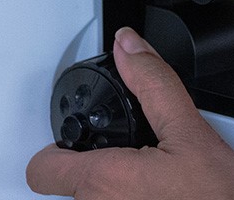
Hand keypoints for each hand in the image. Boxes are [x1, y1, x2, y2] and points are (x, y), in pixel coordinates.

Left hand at [27, 28, 233, 199]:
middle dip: (102, 169)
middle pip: (73, 186)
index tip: (81, 142)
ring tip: (160, 184)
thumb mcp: (192, 131)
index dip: (57, 150)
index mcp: (104, 181)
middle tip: (140, 160)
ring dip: (121, 192)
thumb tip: (130, 48)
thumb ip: (153, 84)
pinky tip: (164, 198)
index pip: (41, 169)